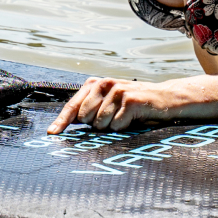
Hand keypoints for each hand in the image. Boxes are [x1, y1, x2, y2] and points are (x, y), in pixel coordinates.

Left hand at [46, 76, 178, 132]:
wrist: (166, 99)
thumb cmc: (134, 105)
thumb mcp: (109, 103)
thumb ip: (90, 109)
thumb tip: (66, 124)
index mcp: (95, 84)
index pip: (73, 106)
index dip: (61, 121)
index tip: (51, 133)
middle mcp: (104, 84)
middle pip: (85, 118)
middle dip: (96, 125)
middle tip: (114, 119)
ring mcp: (117, 91)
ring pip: (100, 124)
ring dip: (112, 127)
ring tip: (125, 118)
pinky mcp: (130, 100)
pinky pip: (117, 126)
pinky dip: (124, 128)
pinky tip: (133, 119)